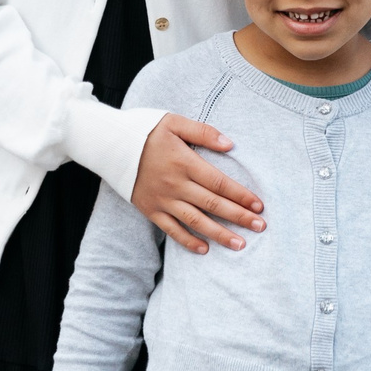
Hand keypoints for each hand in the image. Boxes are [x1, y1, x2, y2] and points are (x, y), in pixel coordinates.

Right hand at [132, 115, 266, 253]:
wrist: (109, 144)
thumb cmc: (144, 130)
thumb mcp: (174, 122)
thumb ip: (203, 132)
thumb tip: (230, 145)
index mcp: (184, 162)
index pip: (219, 183)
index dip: (241, 195)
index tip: (259, 206)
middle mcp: (176, 185)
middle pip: (213, 205)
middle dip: (239, 217)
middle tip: (260, 227)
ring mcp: (163, 200)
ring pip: (196, 221)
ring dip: (219, 234)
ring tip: (240, 244)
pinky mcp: (150, 210)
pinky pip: (171, 230)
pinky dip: (188, 241)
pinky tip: (205, 249)